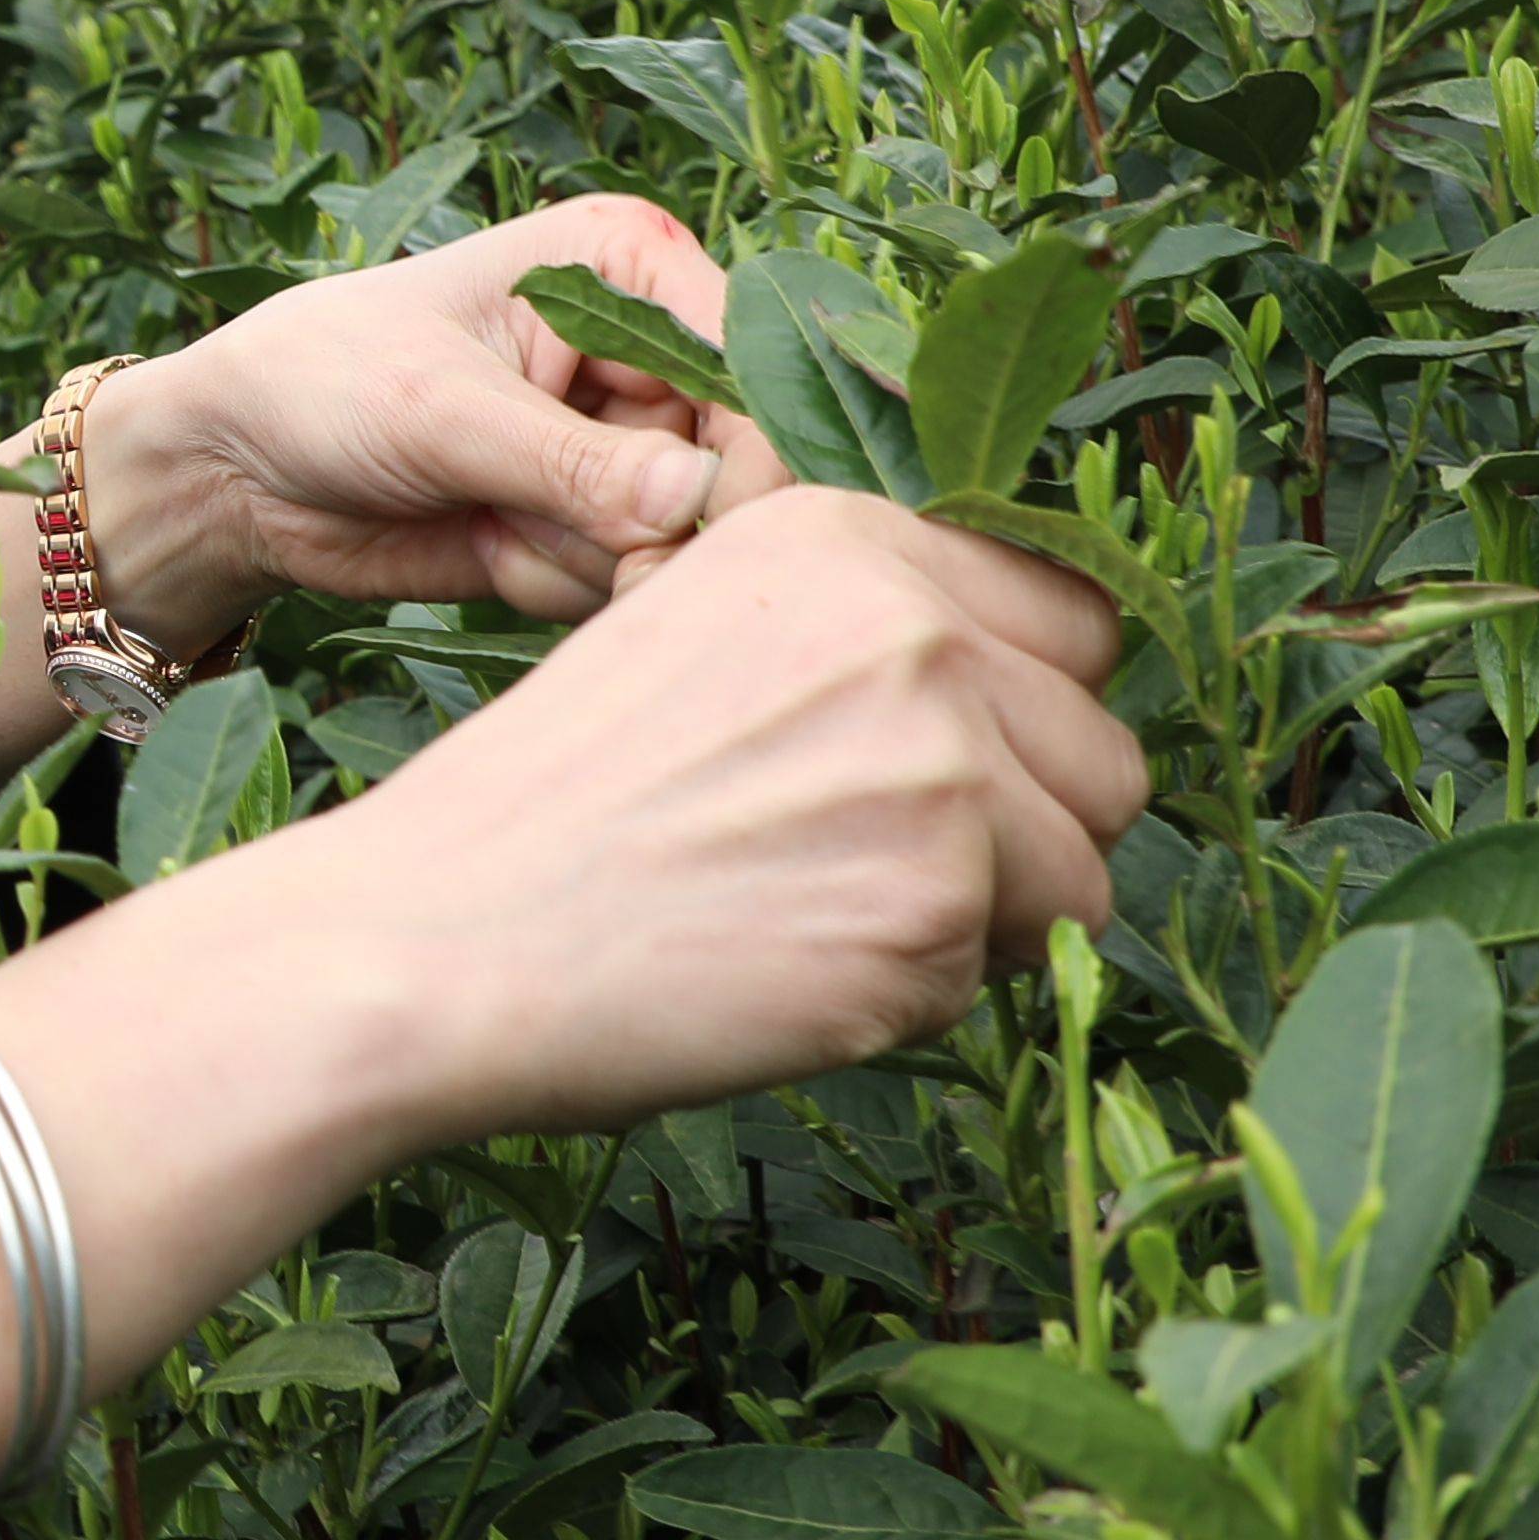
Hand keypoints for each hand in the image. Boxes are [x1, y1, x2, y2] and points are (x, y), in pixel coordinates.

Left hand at [66, 197, 784, 656]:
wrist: (234, 466)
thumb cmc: (323, 382)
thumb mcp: (443, 412)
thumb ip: (573, 465)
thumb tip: (696, 500)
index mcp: (624, 266)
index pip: (743, 359)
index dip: (754, 449)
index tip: (714, 523)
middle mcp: (642, 350)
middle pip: (737, 461)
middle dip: (657, 523)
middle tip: (588, 545)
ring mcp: (620, 443)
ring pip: (680, 534)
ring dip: (588, 556)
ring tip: (490, 517)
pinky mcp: (589, 523)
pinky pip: (627, 580)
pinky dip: (558, 582)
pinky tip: (484, 546)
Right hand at [304, 488, 1146, 1140]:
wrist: (432, 941)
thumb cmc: (541, 814)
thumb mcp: (690, 637)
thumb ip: (854, 640)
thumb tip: (1014, 703)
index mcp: (845, 540)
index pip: (1072, 614)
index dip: (1030, 709)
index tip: (962, 770)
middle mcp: (913, 632)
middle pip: (1105, 749)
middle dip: (1034, 829)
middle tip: (890, 872)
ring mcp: (940, 769)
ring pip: (1087, 873)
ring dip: (994, 925)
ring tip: (833, 923)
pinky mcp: (938, 909)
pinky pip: (1010, 977)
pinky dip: (919, 999)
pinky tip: (790, 973)